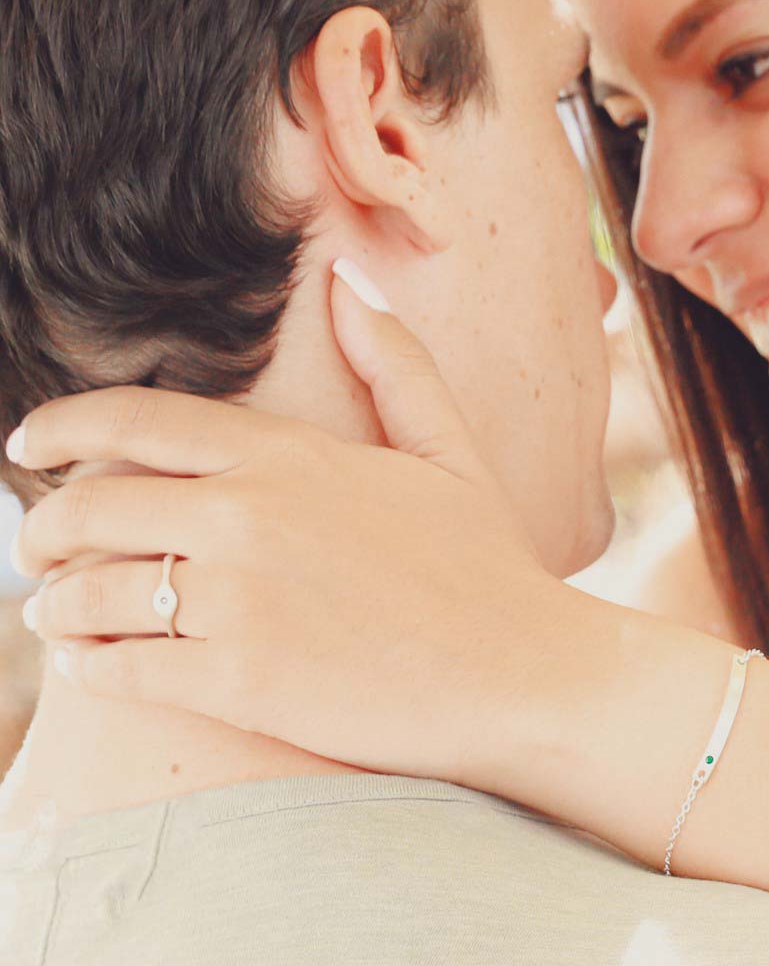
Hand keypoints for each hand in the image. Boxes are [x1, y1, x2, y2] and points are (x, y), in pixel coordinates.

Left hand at [11, 263, 584, 783]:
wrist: (523, 673)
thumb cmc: (489, 565)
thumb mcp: (449, 451)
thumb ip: (394, 364)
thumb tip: (349, 281)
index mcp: (291, 455)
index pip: (137, 422)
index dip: (63, 428)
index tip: (28, 447)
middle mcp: (249, 516)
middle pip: (94, 507)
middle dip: (46, 527)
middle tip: (38, 547)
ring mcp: (240, 600)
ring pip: (93, 593)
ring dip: (56, 603)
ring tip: (53, 612)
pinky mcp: (240, 683)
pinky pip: (122, 670)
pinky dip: (90, 666)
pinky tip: (90, 663)